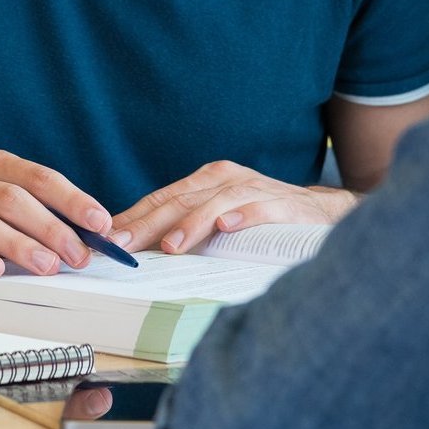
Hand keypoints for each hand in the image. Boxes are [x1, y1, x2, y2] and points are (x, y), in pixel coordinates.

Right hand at [0, 149, 111, 279]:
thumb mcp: (16, 211)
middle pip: (12, 199)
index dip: (72, 200)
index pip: (39, 178)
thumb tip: (103, 236)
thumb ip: (53, 217)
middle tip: (78, 256)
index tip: (100, 224)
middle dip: (51, 228)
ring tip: (47, 266)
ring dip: (18, 245)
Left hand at [109, 160, 355, 254]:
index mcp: (206, 181)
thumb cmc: (262, 218)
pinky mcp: (283, 204)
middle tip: (123, 245)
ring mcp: (254, 188)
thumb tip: (138, 250)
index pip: (161, 198)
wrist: (322, 214)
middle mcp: (226, 179)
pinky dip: (242, 217)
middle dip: (148, 224)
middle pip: (180, 201)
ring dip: (191, 224)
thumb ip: (185, 227)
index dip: (133, 218)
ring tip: (170, 246)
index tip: (106, 239)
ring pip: (215, 203)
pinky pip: (259, 208)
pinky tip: (226, 228)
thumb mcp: (218, 217)